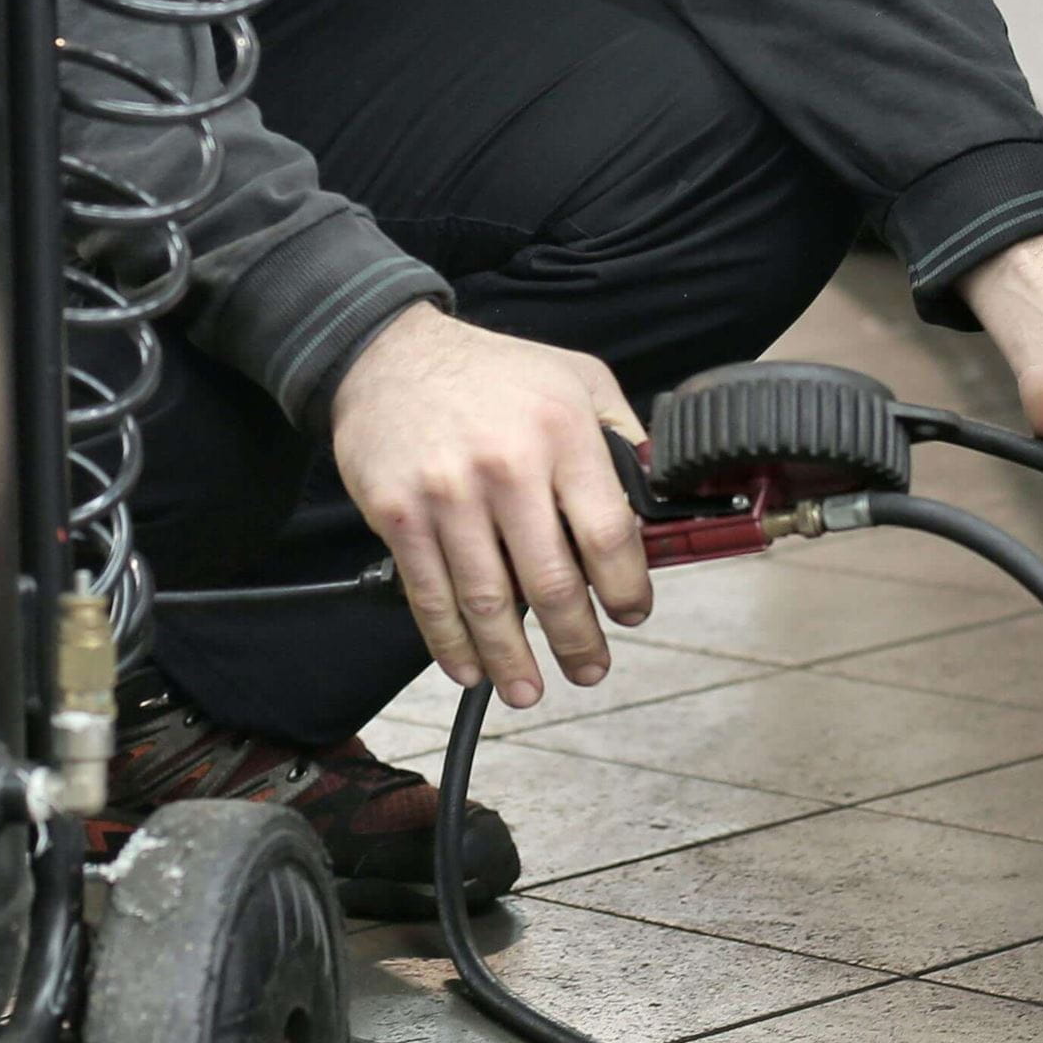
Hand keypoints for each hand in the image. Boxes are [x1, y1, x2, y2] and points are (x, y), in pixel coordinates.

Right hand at [328, 303, 652, 707]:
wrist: (386, 353)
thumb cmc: (492, 371)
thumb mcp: (577, 376)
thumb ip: (621, 433)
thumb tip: (656, 494)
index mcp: (562, 433)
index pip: (607, 534)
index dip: (626, 588)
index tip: (631, 613)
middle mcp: (507, 466)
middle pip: (552, 581)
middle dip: (576, 640)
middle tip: (590, 670)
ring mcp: (448, 494)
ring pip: (489, 600)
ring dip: (511, 658)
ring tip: (529, 689)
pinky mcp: (398, 515)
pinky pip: (430, 594)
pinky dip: (450, 642)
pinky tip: (468, 667)